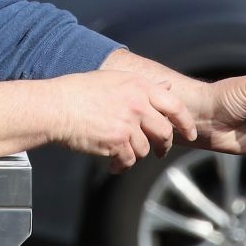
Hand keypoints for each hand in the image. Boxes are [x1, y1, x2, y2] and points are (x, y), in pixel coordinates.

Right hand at [49, 70, 196, 172]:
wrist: (55, 107)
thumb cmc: (80, 91)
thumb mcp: (116, 79)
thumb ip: (144, 86)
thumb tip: (168, 88)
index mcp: (139, 86)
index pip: (175, 106)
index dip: (186, 122)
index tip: (190, 133)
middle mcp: (137, 104)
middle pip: (164, 131)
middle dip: (164, 146)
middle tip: (159, 152)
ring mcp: (127, 123)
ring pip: (145, 149)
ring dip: (136, 154)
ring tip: (122, 153)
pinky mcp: (116, 142)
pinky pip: (128, 160)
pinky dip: (122, 166)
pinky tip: (114, 165)